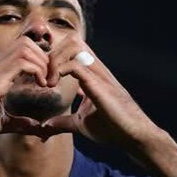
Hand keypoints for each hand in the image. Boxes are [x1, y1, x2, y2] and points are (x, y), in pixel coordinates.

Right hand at [0, 36, 52, 140]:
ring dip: (42, 63)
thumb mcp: (1, 122)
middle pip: (26, 42)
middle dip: (44, 58)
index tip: (46, 81)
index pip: (22, 50)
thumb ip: (17, 122)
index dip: (39, 61)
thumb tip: (34, 125)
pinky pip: (23, 61)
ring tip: (47, 83)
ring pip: (26, 47)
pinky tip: (41, 85)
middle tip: (50, 80)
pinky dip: (38, 70)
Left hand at [41, 35, 158, 150]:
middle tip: (44, 76)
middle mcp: (96, 69)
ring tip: (48, 82)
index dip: (53, 58)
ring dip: (55, 60)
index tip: (43, 78)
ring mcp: (99, 75)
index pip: (71, 49)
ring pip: (74, 45)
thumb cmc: (112, 129)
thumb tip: (45, 126)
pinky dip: (60, 70)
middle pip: (72, 39)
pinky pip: (77, 65)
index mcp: (91, 74)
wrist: (133, 136)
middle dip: (53, 54)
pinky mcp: (99, 85)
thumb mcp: (80, 124)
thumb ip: (62, 122)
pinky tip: (52, 86)